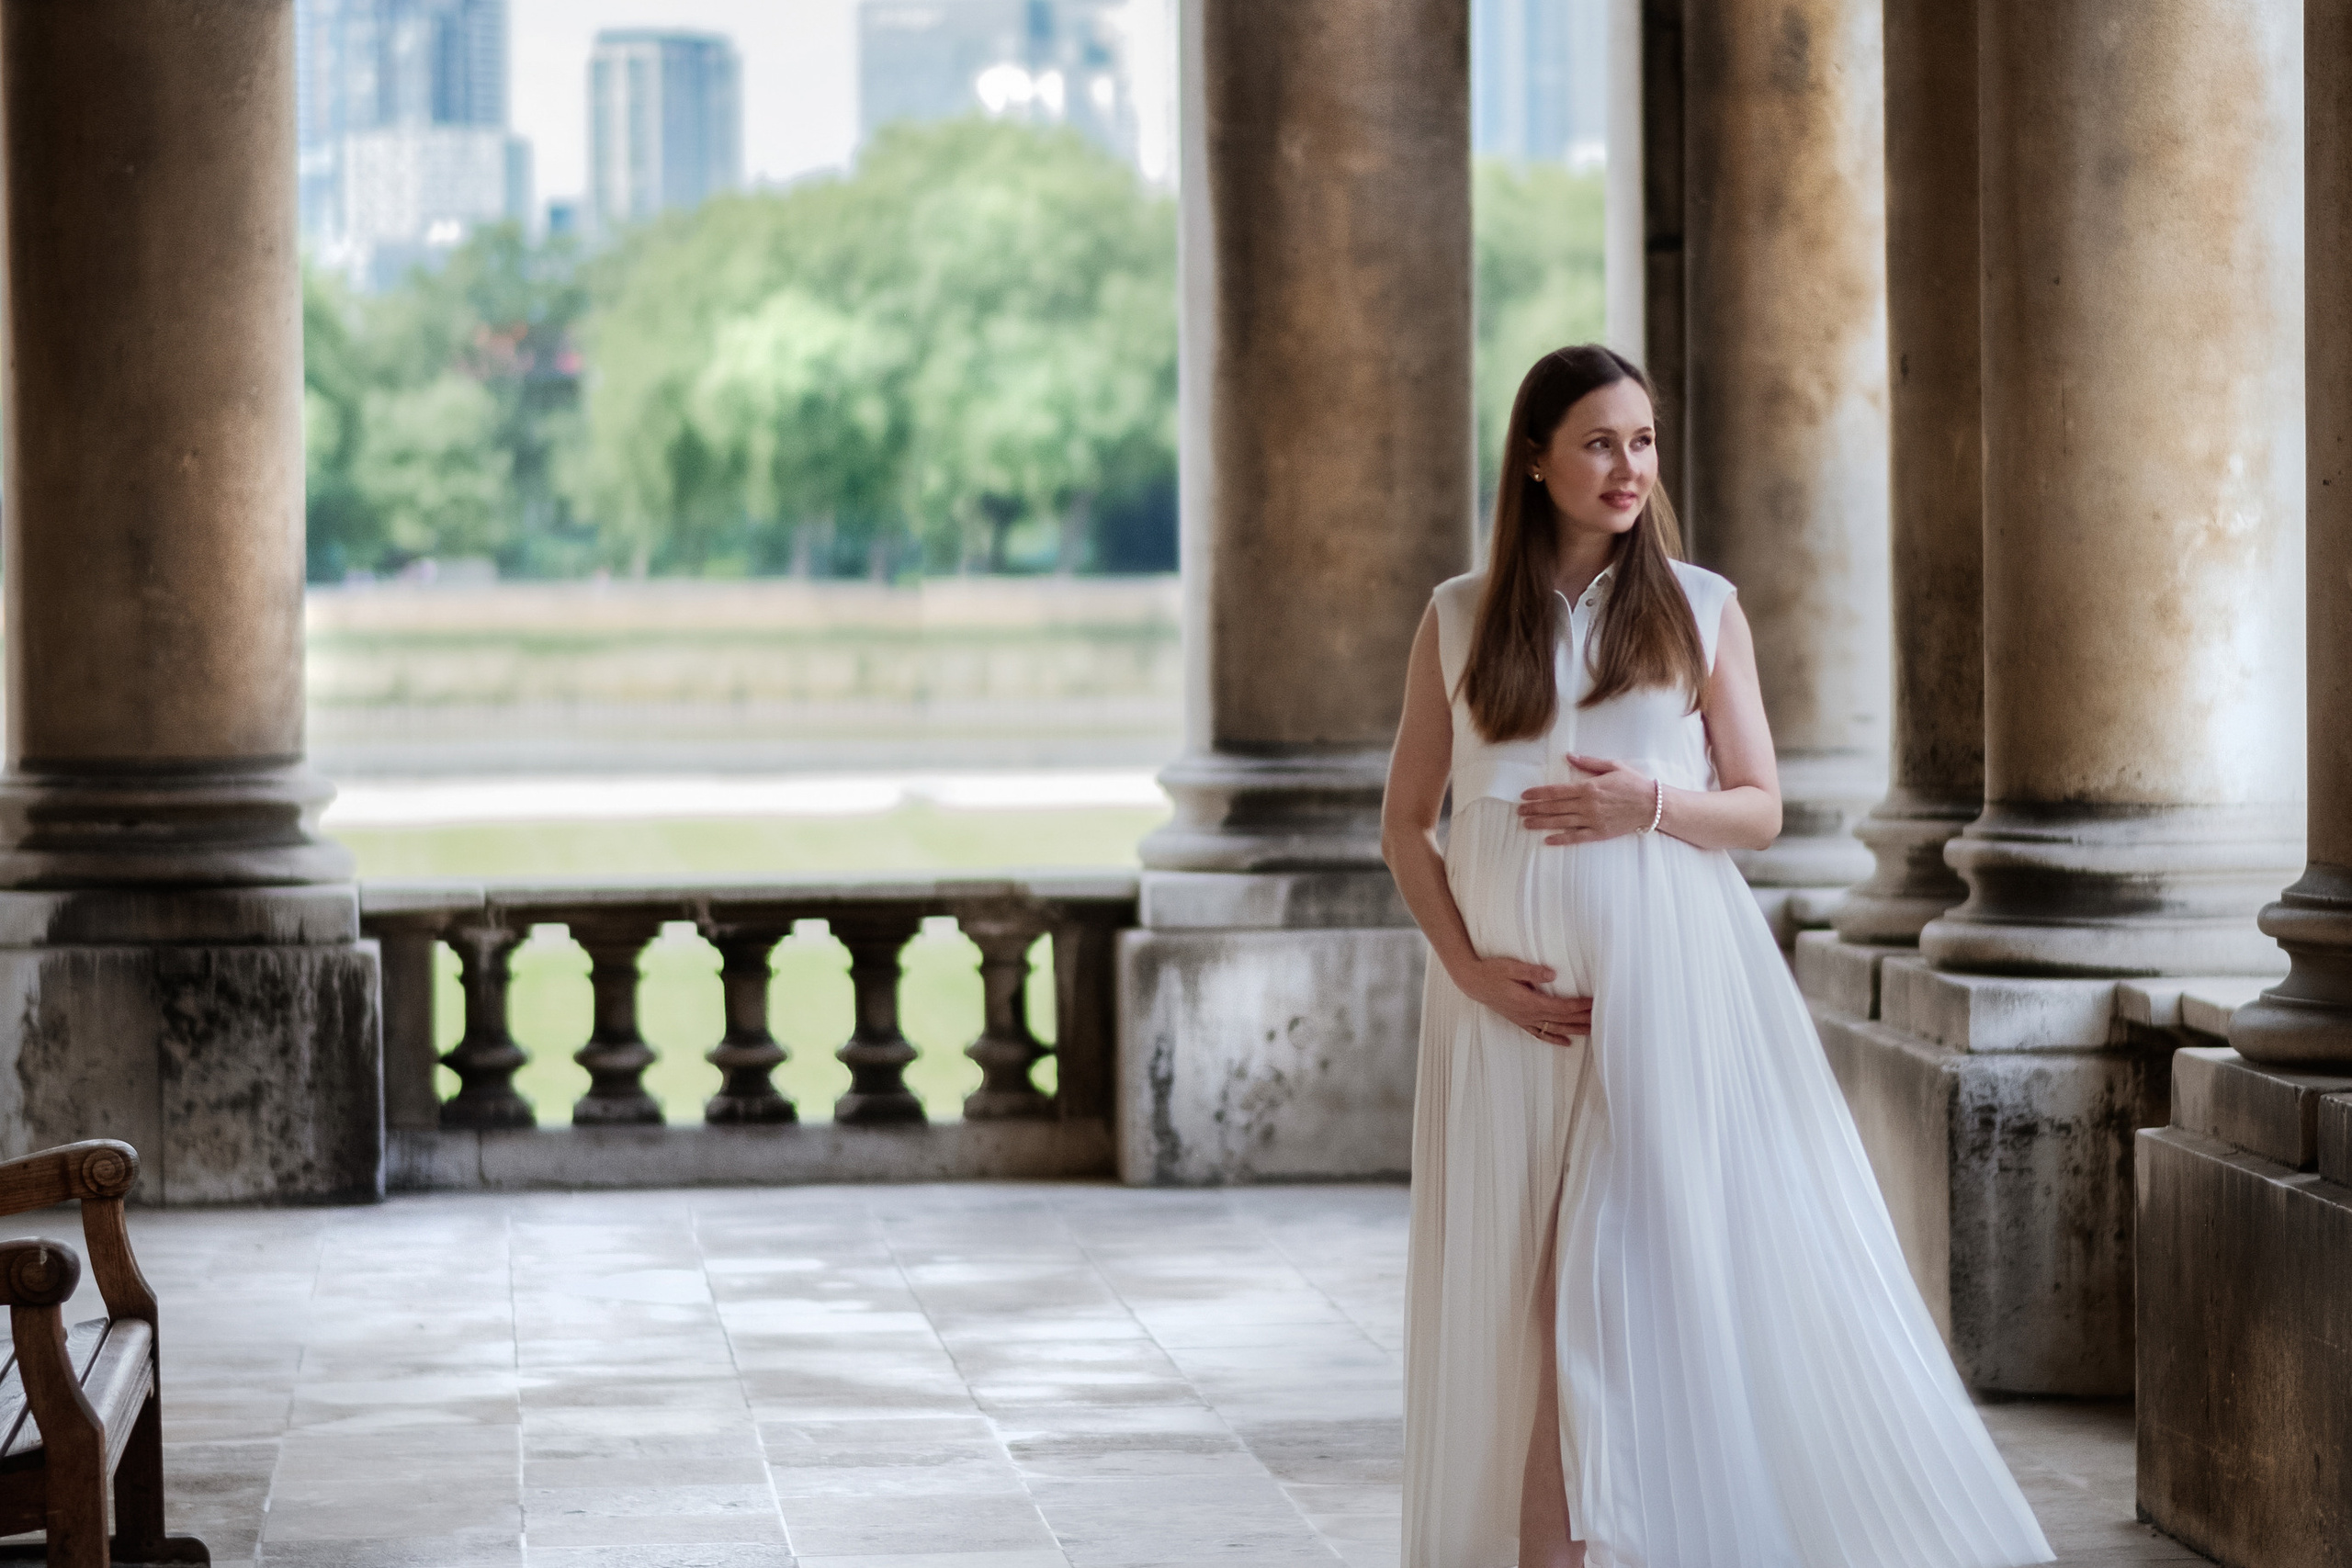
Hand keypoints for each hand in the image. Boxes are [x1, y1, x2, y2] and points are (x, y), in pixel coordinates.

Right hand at [1451, 954, 1592, 1045]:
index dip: (1579, 1006)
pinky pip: (1539, 1034)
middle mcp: (1528, 1014)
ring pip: (1554, 1029)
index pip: (1560, 1006)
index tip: (1594, 1003)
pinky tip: (1567, 1043)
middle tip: (1603, 1019)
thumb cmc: (1491, 972)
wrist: (1472, 983)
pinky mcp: (1520, 1021)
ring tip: (1593, 1032)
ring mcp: (1524, 1020)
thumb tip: (1554, 974)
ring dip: (1574, 1030)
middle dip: (1583, 1019)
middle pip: (1562, 1019)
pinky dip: (1554, 1039)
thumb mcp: (1511, 966)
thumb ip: (1532, 971)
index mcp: (1528, 1001)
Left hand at [1517, 753, 1656, 844]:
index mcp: (1589, 787)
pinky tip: (1547, 839)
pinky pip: (1576, 837)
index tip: (1524, 795)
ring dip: (1542, 823)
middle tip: (1519, 810)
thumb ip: (1589, 763)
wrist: (1653, 804)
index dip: (1538, 793)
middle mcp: (1587, 805)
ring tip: (1526, 824)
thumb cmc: (1634, 783)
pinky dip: (1561, 839)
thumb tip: (1569, 756)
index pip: (1556, 791)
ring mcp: (1592, 820)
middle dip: (1534, 808)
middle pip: (1555, 807)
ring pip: (1561, 822)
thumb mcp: (1612, 766)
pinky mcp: (1599, 833)